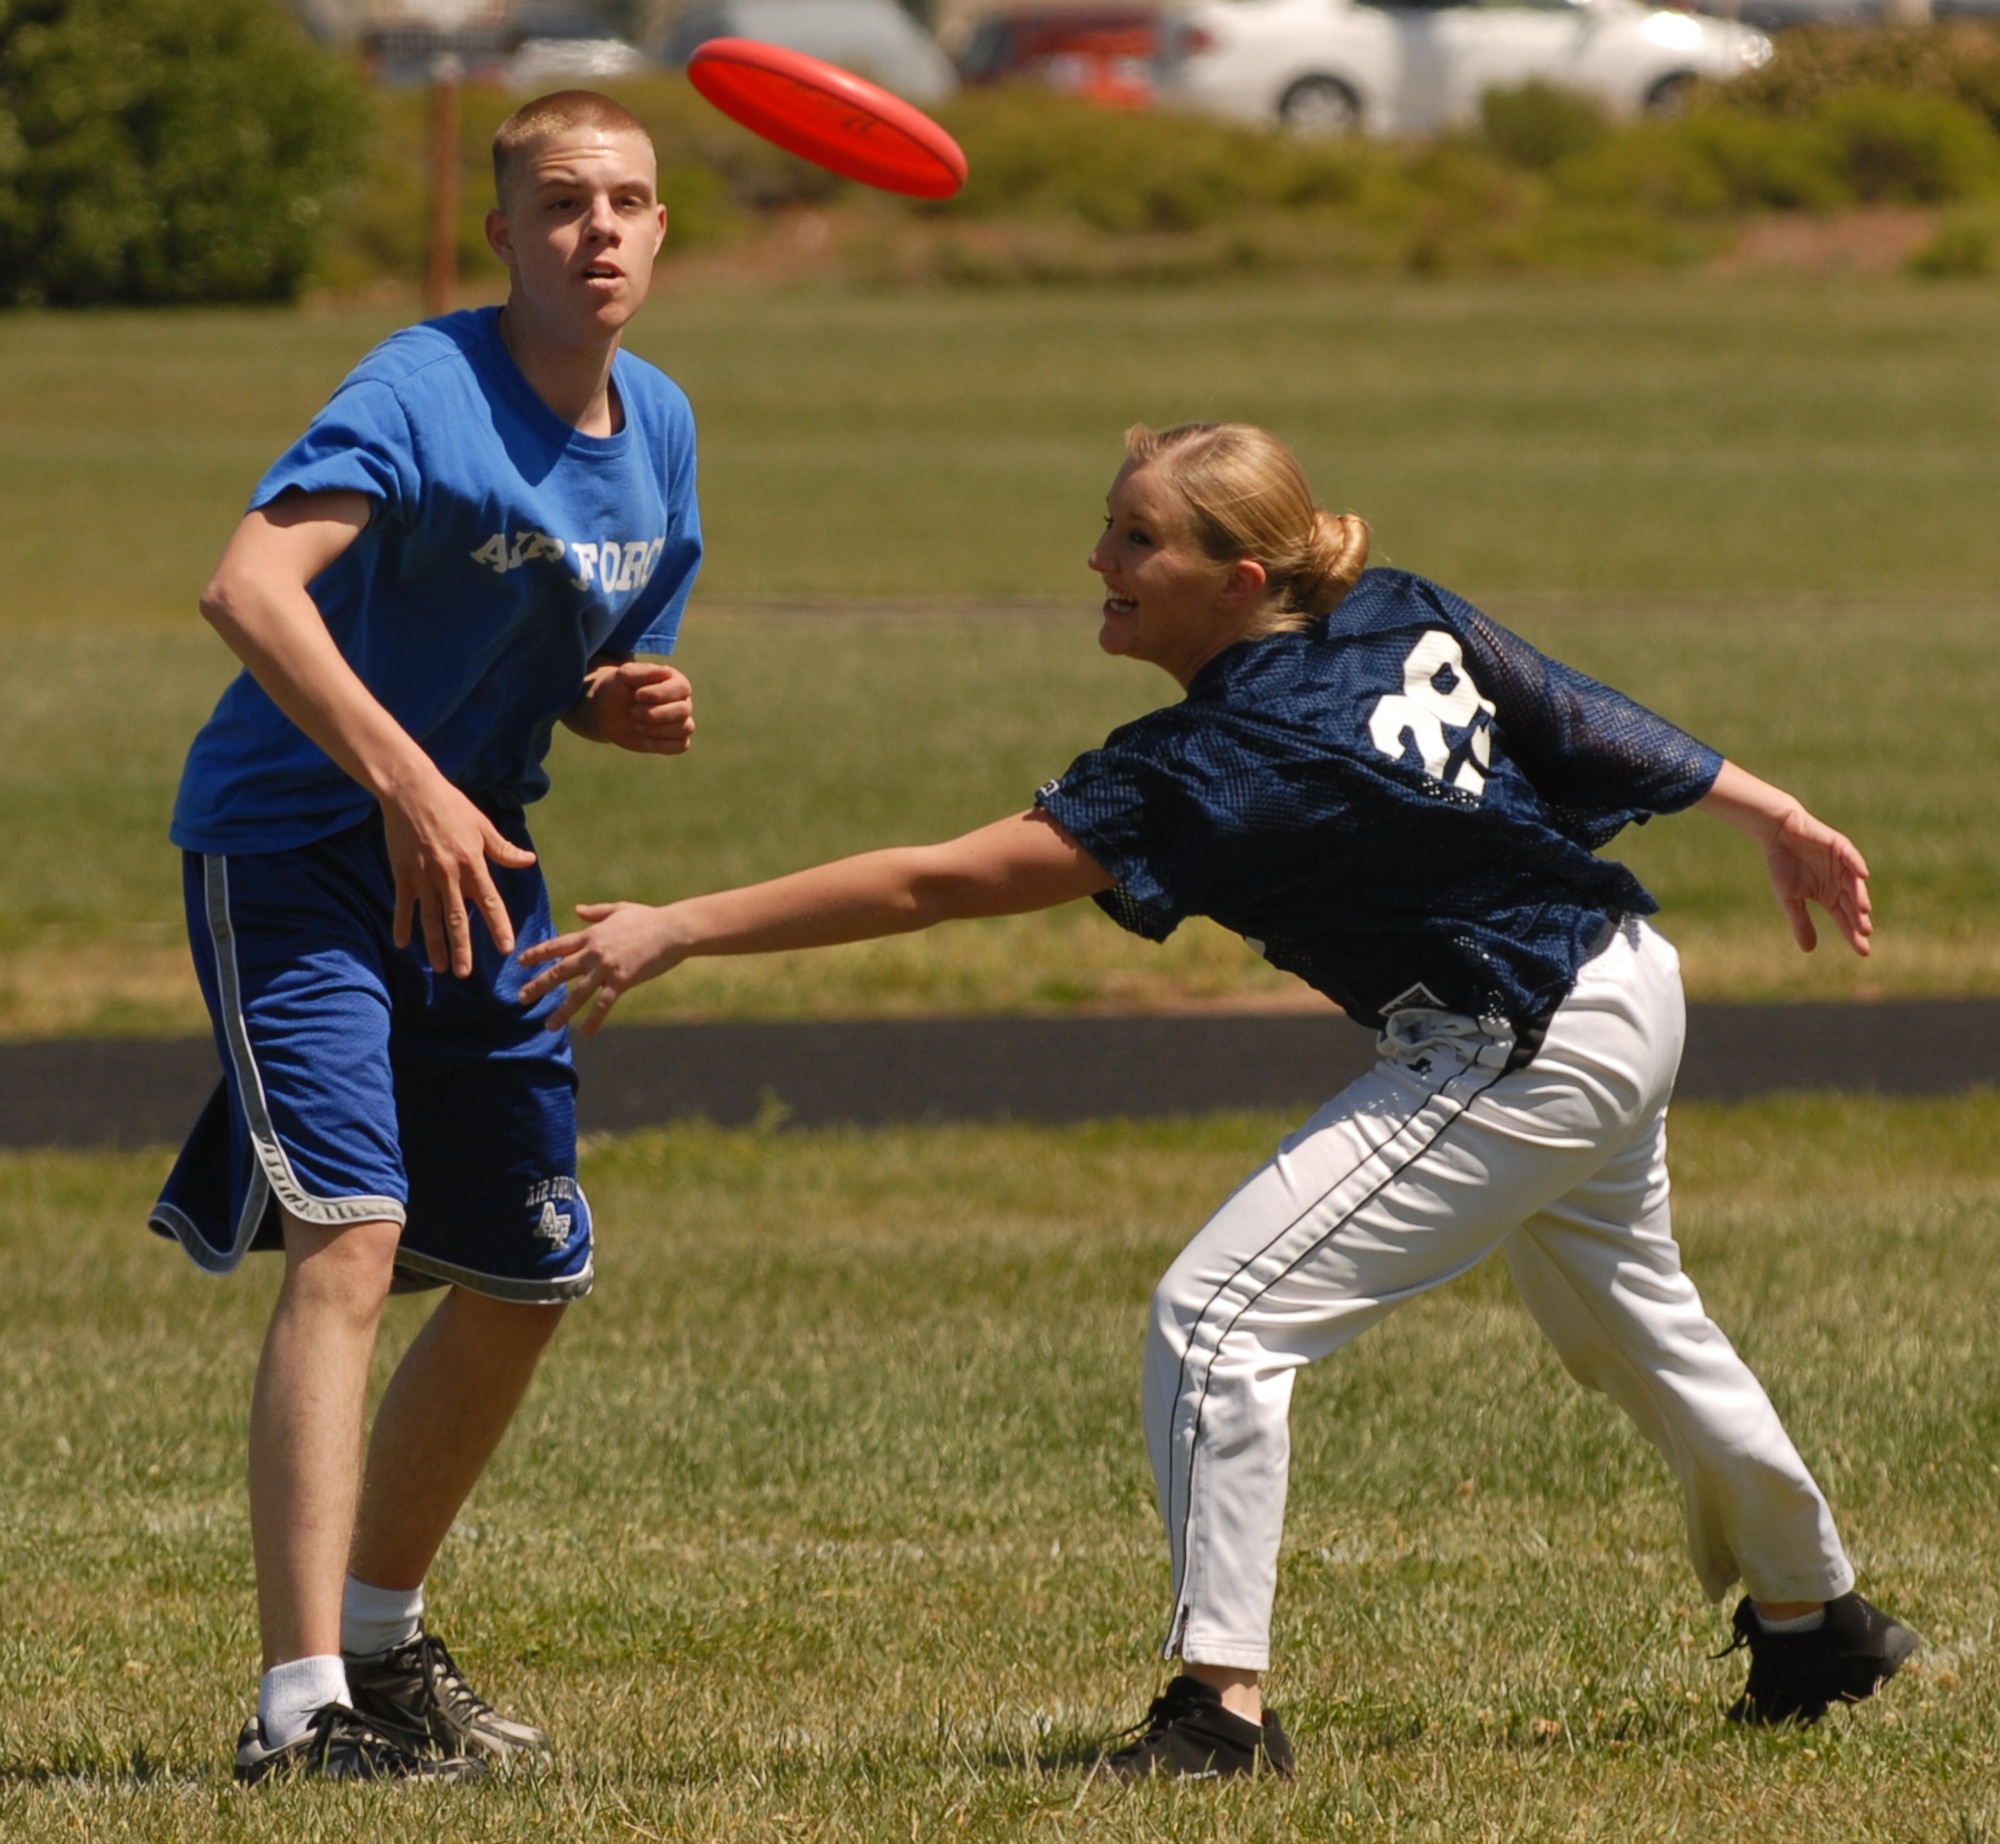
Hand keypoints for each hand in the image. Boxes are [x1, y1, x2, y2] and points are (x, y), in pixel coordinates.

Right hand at [381, 774, 536, 976]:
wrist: (411, 791)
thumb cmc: (451, 806)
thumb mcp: (482, 825)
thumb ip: (504, 849)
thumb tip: (529, 861)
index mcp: (473, 864)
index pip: (489, 902)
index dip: (498, 927)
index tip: (506, 949)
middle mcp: (449, 875)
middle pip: (457, 919)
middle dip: (462, 949)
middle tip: (465, 973)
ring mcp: (424, 876)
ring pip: (431, 918)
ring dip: (434, 945)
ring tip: (439, 968)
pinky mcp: (403, 873)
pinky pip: (404, 905)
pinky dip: (402, 924)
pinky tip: (402, 945)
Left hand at [518, 902, 683, 1033]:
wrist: (671, 930)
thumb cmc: (649, 918)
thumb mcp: (619, 909)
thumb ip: (595, 912)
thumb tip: (577, 910)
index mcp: (591, 935)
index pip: (557, 946)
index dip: (537, 954)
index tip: (520, 962)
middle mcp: (593, 952)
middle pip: (559, 971)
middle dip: (538, 985)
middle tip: (521, 998)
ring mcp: (607, 968)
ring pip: (578, 993)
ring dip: (562, 1011)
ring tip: (548, 1026)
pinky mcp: (622, 980)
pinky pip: (604, 1004)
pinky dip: (594, 1019)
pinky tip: (585, 1033)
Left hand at [570, 659, 694, 753]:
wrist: (607, 713)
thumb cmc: (618, 689)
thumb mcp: (624, 676)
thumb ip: (643, 672)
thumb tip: (666, 672)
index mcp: (675, 681)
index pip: (682, 688)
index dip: (659, 694)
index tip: (637, 695)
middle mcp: (683, 701)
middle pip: (683, 710)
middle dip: (654, 714)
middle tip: (633, 712)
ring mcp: (681, 722)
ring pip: (685, 728)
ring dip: (657, 729)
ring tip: (637, 725)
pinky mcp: (675, 741)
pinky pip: (681, 745)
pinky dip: (661, 744)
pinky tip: (644, 739)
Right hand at [1763, 805, 1871, 955]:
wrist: (1779, 835)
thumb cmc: (1783, 865)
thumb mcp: (1790, 899)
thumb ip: (1801, 922)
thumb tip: (1809, 950)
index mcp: (1829, 896)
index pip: (1845, 919)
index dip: (1853, 934)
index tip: (1864, 952)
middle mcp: (1840, 883)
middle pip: (1853, 905)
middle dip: (1859, 919)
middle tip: (1864, 932)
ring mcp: (1843, 866)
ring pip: (1855, 884)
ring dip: (1859, 896)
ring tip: (1863, 910)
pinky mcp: (1841, 848)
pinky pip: (1852, 858)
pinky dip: (1857, 866)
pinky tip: (1862, 876)